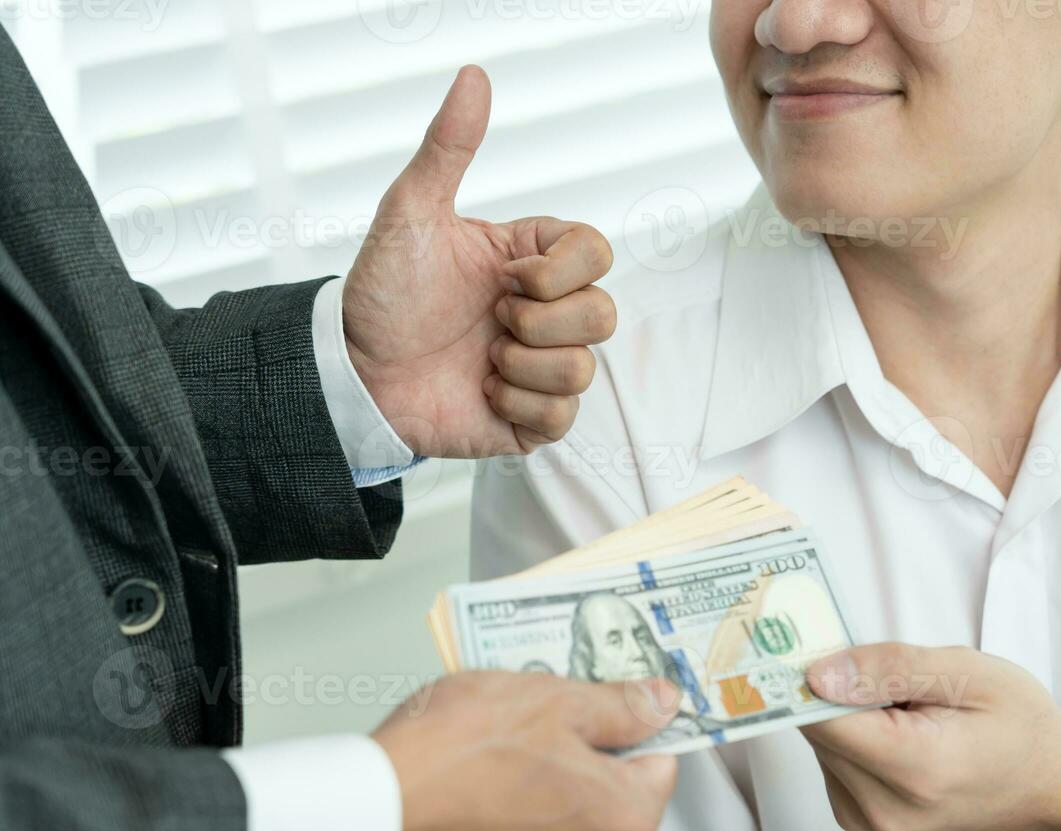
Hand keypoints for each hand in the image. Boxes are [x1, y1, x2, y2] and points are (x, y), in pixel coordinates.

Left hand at [342, 65, 615, 457]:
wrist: (352, 371)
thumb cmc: (383, 291)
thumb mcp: (411, 212)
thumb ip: (447, 147)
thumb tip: (474, 76)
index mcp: (534, 262)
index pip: (597, 254)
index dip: (557, 271)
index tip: (501, 277)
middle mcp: (547, 314)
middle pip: (604, 314)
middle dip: (536, 321)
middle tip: (487, 319)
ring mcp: (543, 368)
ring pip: (583, 369)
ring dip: (520, 365)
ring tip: (478, 359)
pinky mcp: (532, 419)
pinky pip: (561, 417)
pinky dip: (515, 405)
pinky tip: (480, 392)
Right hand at [371, 671, 678, 830]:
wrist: (371, 811)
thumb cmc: (457, 755)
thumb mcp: (554, 700)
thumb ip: (620, 704)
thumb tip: (662, 702)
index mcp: (625, 820)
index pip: (660, 758)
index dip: (631, 719)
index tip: (604, 697)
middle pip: (611, 785)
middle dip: (581, 744)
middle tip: (539, 709)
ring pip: (565, 807)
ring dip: (543, 771)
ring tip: (498, 738)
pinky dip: (509, 803)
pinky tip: (477, 773)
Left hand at [802, 643, 1060, 830]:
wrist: (1046, 793)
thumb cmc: (1018, 725)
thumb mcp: (969, 673)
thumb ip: (890, 668)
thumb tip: (817, 674)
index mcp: (914, 767)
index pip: (820, 716)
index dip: (813, 672)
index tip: (819, 642)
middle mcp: (882, 806)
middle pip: (817, 727)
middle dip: (840, 688)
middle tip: (893, 674)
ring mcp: (868, 822)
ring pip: (821, 741)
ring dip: (849, 712)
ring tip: (908, 708)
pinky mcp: (859, 821)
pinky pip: (831, 759)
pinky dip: (855, 735)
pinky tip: (898, 730)